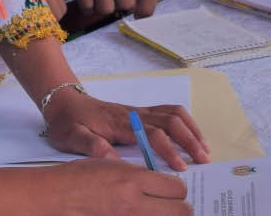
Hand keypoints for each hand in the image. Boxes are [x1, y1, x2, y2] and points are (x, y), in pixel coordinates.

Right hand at [37, 158, 189, 214]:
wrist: (56, 197)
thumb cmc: (80, 177)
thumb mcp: (112, 164)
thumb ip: (139, 174)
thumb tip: (161, 182)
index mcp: (133, 181)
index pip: (177, 188)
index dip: (178, 187)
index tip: (173, 187)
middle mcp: (134, 204)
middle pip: (180, 211)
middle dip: (182, 207)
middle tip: (176, 204)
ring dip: (168, 215)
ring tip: (161, 209)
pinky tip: (143, 213)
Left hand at [42, 88, 209, 170]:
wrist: (65, 103)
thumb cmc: (68, 123)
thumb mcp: (71, 137)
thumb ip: (90, 146)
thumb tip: (111, 159)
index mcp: (120, 123)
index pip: (152, 134)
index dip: (168, 149)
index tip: (180, 167)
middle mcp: (134, 114)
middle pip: (170, 121)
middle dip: (189, 139)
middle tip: (204, 160)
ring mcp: (140, 111)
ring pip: (174, 113)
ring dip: (192, 129)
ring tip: (205, 148)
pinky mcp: (142, 112)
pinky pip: (170, 112)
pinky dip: (186, 122)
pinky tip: (193, 135)